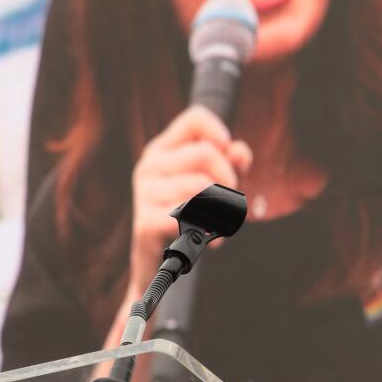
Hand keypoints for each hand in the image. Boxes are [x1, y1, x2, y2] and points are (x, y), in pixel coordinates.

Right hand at [128, 106, 251, 300]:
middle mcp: (149, 165)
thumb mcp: (217, 185)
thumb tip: (239, 150)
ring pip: (201, 185)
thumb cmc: (195, 217)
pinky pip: (189, 215)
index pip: (195, 117)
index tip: (231, 159)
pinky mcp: (145, 223)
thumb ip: (232, 163)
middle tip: (232, 202)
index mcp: (164, 149)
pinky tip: (212, 243)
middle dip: (230, 180)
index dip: (221, 134)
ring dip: (223, 210)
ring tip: (223, 225)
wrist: (164, 265)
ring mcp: (143, 193)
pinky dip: (210, 230)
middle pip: (206, 153)